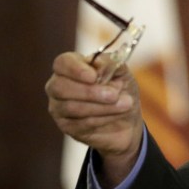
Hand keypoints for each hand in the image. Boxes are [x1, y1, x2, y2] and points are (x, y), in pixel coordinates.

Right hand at [45, 51, 143, 186]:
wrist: (128, 125)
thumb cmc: (124, 95)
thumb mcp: (125, 77)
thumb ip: (114, 66)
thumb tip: (104, 62)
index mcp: (75, 69)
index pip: (62, 63)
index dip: (76, 68)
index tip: (95, 75)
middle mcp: (60, 87)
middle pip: (60, 87)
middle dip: (90, 92)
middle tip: (115, 95)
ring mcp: (60, 108)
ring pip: (70, 107)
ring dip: (100, 107)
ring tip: (123, 105)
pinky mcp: (66, 127)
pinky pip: (78, 124)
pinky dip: (99, 121)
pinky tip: (113, 119)